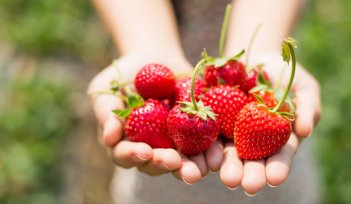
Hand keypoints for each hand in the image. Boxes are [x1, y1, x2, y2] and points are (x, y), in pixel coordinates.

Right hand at [88, 54, 223, 183]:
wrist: (155, 58)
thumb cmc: (125, 75)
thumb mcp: (108, 89)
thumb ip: (107, 113)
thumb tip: (110, 138)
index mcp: (127, 142)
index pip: (126, 155)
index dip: (134, 155)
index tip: (144, 151)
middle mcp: (152, 148)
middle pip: (156, 164)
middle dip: (165, 164)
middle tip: (174, 162)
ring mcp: (175, 142)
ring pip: (183, 161)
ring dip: (191, 167)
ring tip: (199, 169)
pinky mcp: (197, 132)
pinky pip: (206, 144)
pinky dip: (212, 151)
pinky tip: (217, 156)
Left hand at [219, 53, 320, 193]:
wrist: (255, 59)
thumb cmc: (285, 76)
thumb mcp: (304, 88)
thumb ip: (308, 108)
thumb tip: (305, 132)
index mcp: (277, 139)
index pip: (279, 156)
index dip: (277, 168)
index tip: (274, 178)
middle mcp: (253, 141)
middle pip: (252, 160)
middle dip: (250, 174)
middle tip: (249, 185)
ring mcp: (232, 132)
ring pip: (228, 153)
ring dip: (228, 167)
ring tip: (228, 178)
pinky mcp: (213, 121)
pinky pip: (209, 134)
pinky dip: (208, 146)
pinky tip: (208, 157)